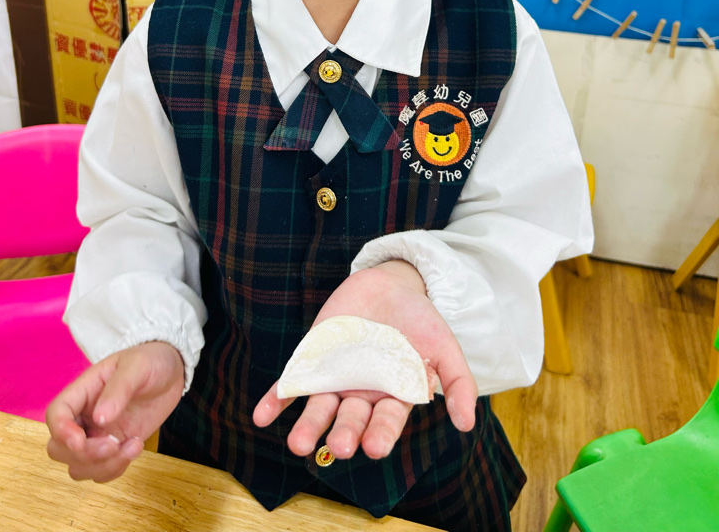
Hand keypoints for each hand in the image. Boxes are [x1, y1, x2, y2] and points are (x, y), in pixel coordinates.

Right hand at [46, 341, 184, 482]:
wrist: (171, 372)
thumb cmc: (150, 360)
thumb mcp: (137, 366)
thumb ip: (118, 389)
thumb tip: (99, 419)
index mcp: (82, 391)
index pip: (56, 414)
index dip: (61, 431)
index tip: (79, 441)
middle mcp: (84, 417)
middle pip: (59, 448)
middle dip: (84, 455)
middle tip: (115, 443)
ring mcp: (97, 436)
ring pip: (78, 467)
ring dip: (103, 465)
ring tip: (135, 444)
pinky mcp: (114, 449)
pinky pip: (101, 472)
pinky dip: (116, 468)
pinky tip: (137, 446)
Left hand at [253, 261, 476, 460]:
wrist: (389, 283)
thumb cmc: (419, 320)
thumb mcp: (444, 347)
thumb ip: (457, 383)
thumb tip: (468, 424)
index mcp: (393, 397)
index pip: (386, 421)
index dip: (381, 434)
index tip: (374, 447)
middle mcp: (362, 394)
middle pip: (351, 420)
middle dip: (345, 434)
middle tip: (340, 446)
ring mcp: (335, 378)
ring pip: (318, 409)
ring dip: (308, 427)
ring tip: (298, 444)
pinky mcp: (312, 360)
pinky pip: (292, 384)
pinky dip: (276, 400)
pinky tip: (263, 415)